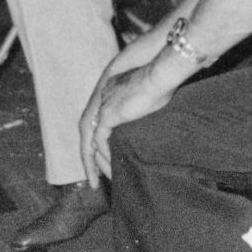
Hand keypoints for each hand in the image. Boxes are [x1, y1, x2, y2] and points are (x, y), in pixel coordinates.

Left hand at [79, 60, 178, 180]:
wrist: (160, 74)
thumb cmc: (163, 83)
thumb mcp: (150, 97)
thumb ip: (143, 108)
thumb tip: (152, 121)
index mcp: (111, 92)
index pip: (99, 122)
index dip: (100, 141)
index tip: (106, 158)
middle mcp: (103, 98)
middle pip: (88, 133)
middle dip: (90, 157)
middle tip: (95, 176)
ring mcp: (103, 105)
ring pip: (91, 139)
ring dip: (95, 161)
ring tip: (105, 177)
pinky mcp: (108, 113)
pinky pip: (100, 139)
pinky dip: (104, 153)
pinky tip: (111, 165)